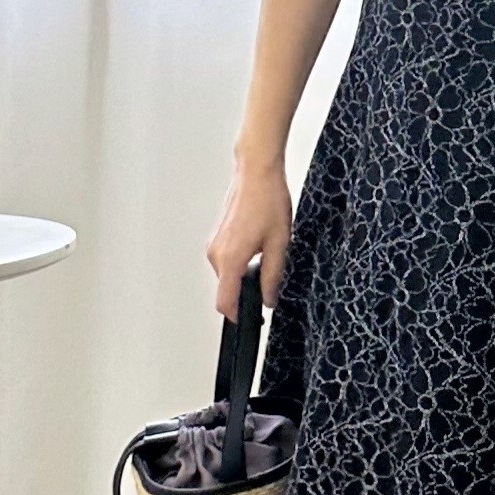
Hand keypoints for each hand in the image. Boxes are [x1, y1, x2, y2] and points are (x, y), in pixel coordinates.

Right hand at [206, 161, 292, 316]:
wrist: (256, 172)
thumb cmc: (268, 201)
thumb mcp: (279, 245)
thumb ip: (272, 277)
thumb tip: (269, 299)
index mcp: (230, 259)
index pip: (225, 303)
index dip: (237, 317)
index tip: (250, 322)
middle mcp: (216, 254)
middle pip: (227, 291)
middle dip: (246, 295)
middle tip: (270, 286)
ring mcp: (214, 245)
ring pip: (228, 276)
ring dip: (245, 277)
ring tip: (267, 257)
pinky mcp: (217, 238)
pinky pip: (227, 262)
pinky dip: (241, 264)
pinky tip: (259, 248)